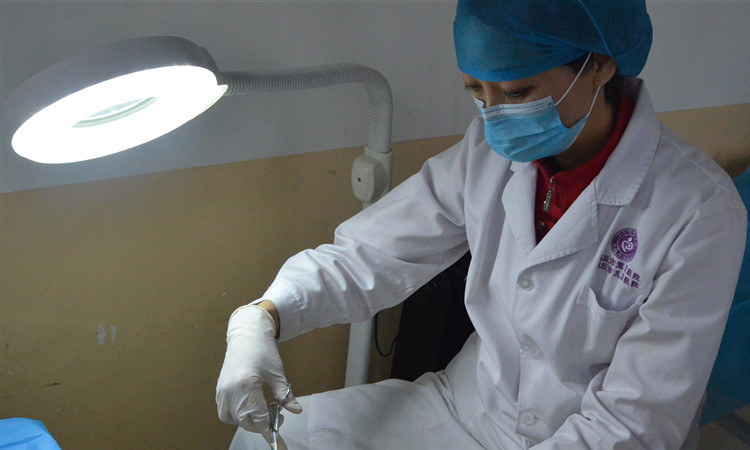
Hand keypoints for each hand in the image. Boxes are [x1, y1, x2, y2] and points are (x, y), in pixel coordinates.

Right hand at [216, 304, 302, 440]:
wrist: (247, 334)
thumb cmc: (263, 350)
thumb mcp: (277, 373)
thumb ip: (285, 395)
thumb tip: (296, 410)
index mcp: (247, 386)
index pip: (258, 417)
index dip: (270, 427)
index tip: (279, 430)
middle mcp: (231, 391)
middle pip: (245, 420)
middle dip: (260, 424)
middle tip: (275, 417)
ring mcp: (223, 390)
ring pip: (233, 419)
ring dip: (247, 421)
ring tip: (261, 412)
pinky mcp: (219, 389)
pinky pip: (224, 411)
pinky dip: (235, 416)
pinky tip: (247, 409)